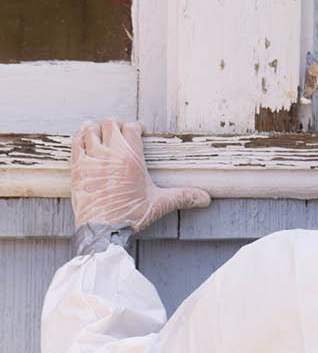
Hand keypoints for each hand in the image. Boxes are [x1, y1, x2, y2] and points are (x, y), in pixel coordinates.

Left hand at [71, 119, 210, 230]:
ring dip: (95, 128)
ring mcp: (92, 158)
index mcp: (132, 157)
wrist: (103, 229)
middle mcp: (111, 153)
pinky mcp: (77, 167)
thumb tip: (206, 199)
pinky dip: (80, 138)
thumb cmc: (131, 215)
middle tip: (119, 132)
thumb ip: (183, 196)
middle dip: (116, 125)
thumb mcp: (160, 204)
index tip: (137, 133)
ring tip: (99, 132)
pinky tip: (84, 140)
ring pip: (90, 129)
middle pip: (111, 123)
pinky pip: (76, 142)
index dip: (135, 128)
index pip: (132, 127)